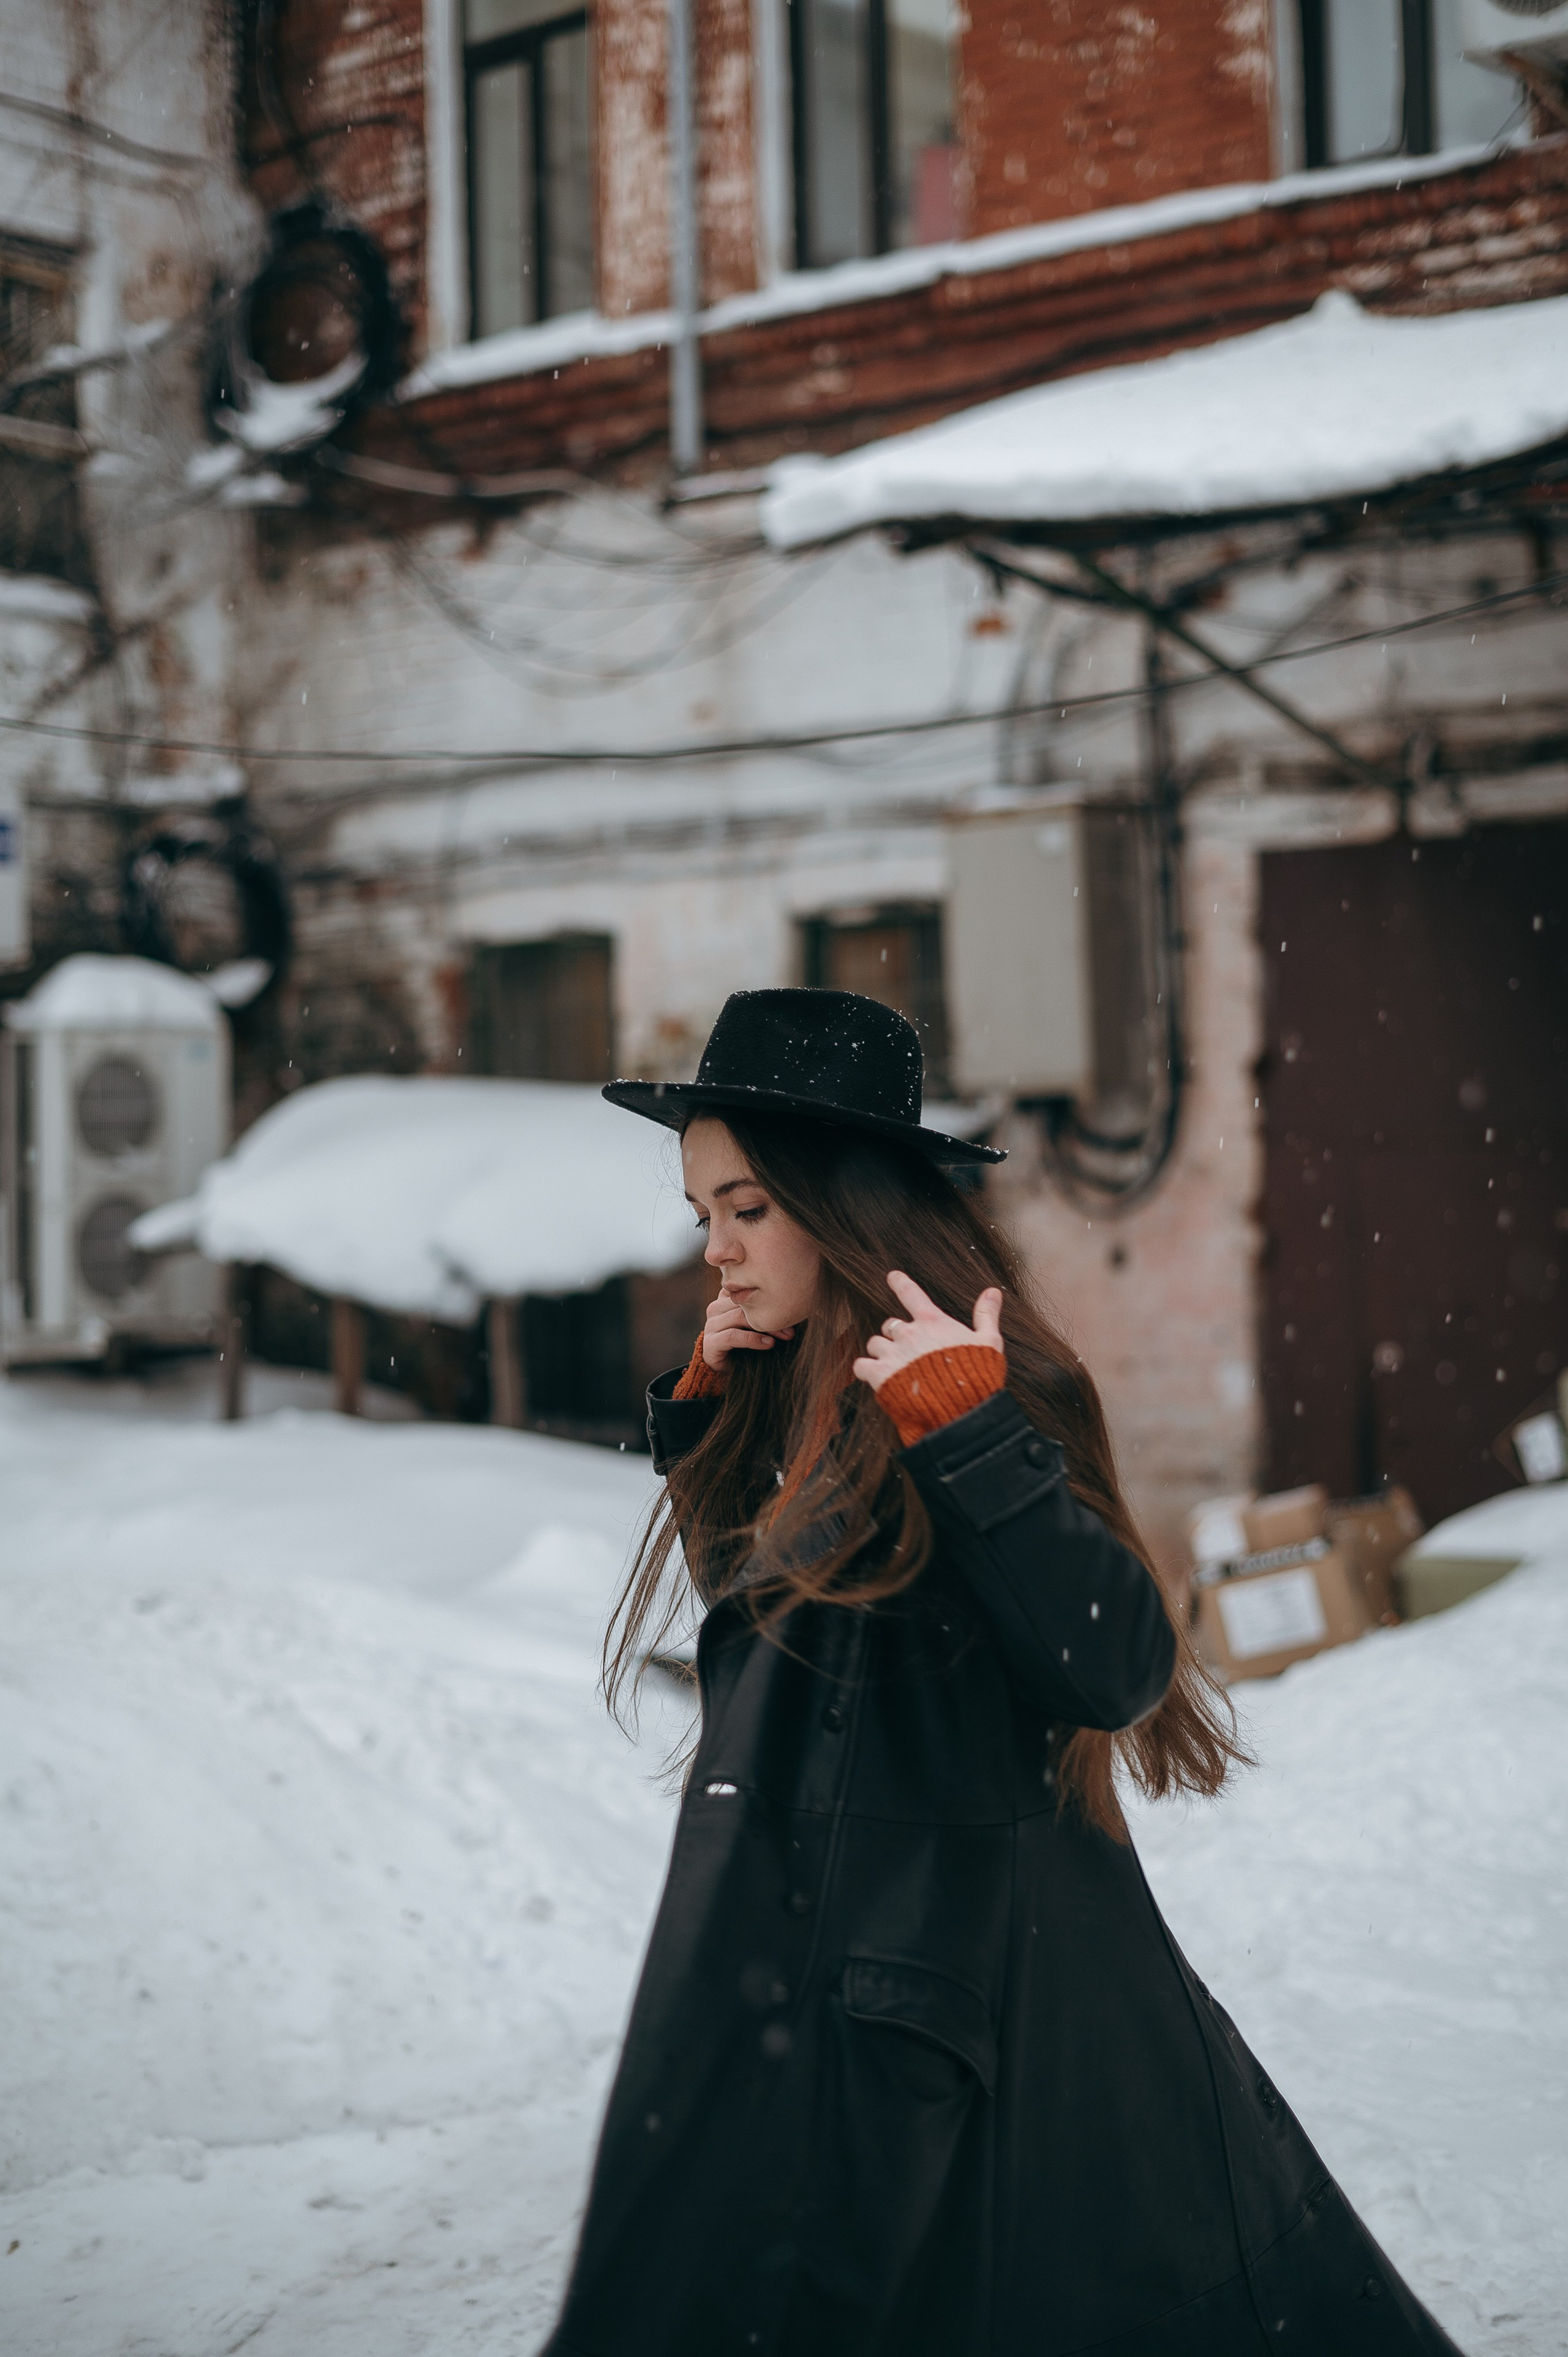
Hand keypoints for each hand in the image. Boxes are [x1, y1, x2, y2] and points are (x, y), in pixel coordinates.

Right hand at [701, 1288, 795, 1371]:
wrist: (729, 1373)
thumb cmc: (749, 1345)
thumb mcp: (758, 1324)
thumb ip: (765, 1310)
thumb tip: (796, 1304)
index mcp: (726, 1298)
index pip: (746, 1289)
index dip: (769, 1296)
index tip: (790, 1306)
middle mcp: (716, 1308)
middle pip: (744, 1304)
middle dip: (771, 1315)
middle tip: (792, 1327)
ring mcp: (711, 1325)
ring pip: (739, 1317)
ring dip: (765, 1327)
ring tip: (785, 1336)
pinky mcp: (710, 1343)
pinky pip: (732, 1336)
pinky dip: (752, 1339)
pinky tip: (769, 1343)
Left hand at [852, 1272, 1003, 1394]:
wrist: (960, 1409)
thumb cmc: (977, 1375)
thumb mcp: (989, 1342)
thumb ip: (985, 1315)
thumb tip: (993, 1292)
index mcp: (933, 1321)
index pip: (911, 1293)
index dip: (900, 1282)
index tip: (892, 1276)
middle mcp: (909, 1333)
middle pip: (890, 1325)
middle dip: (896, 1335)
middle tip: (907, 1350)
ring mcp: (893, 1353)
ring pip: (875, 1344)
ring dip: (881, 1352)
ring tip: (893, 1366)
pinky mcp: (880, 1375)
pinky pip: (861, 1365)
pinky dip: (865, 1369)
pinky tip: (874, 1376)